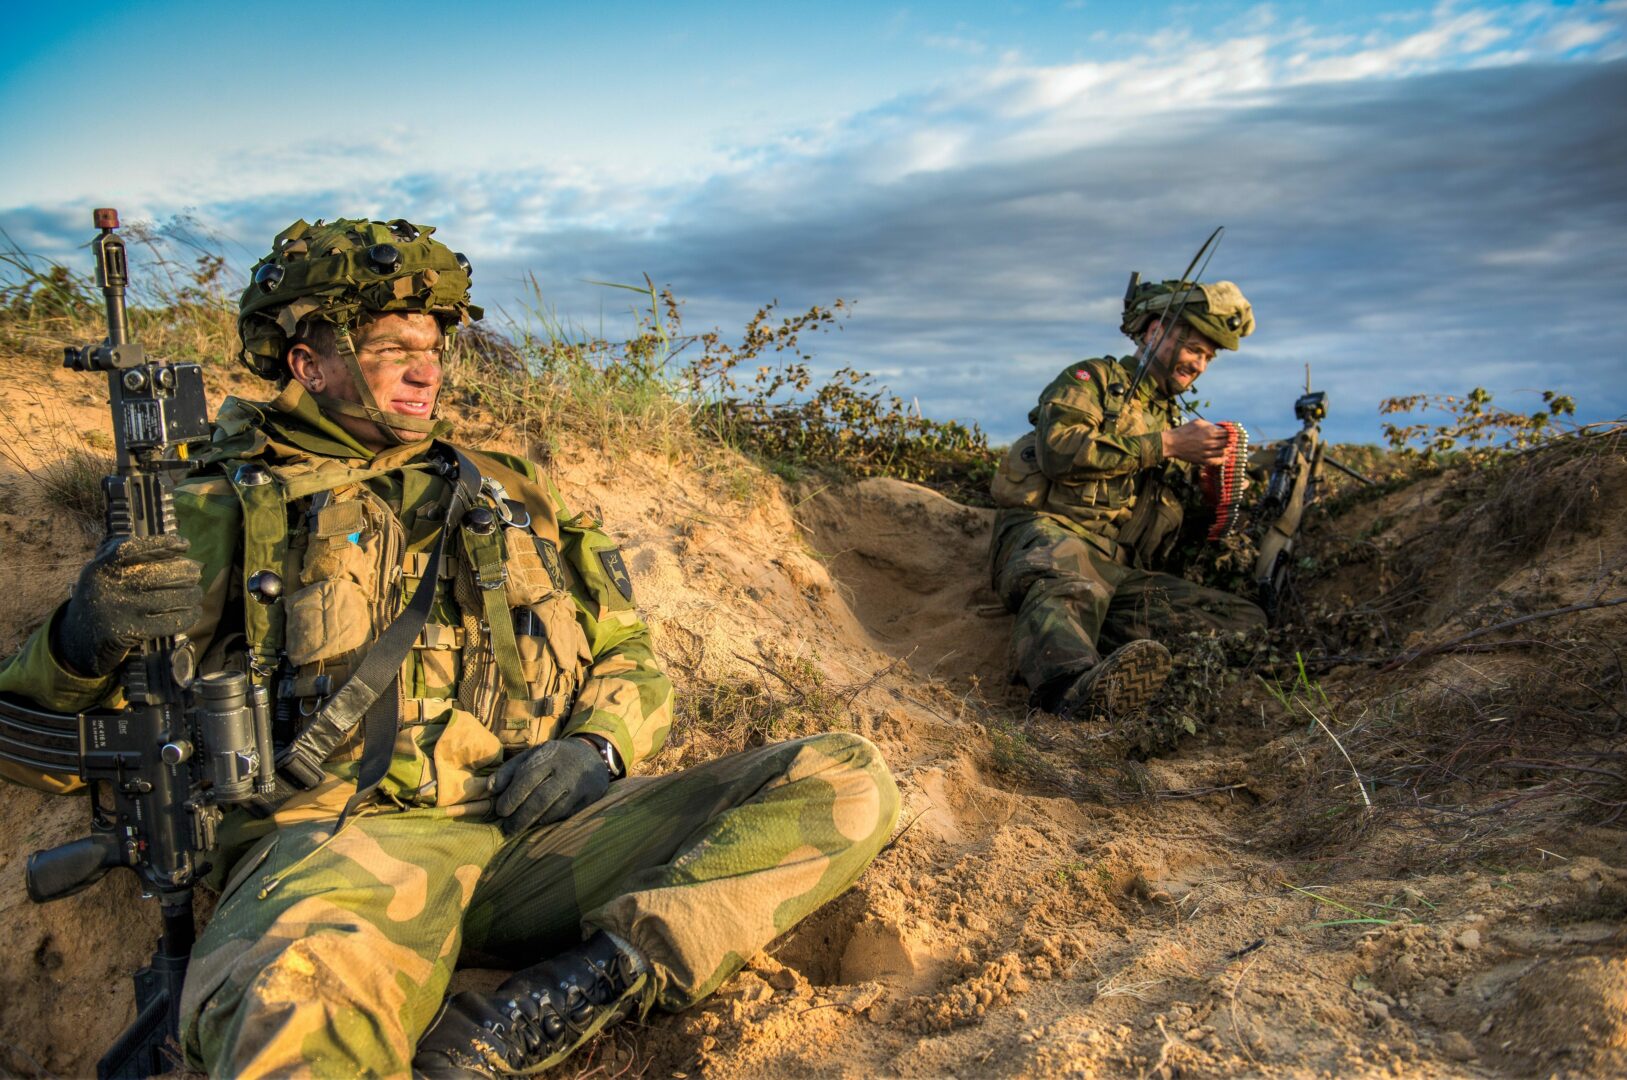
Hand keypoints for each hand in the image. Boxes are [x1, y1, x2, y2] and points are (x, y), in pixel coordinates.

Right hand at [53, 534, 203, 676]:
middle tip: (196, 572)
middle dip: (184, 572)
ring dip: (190, 595)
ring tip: (197, 592)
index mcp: (99, 568)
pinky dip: (187, 616)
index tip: (184, 544)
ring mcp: (117, 611)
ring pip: (167, 598)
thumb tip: (167, 544)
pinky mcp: (128, 633)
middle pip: (156, 574)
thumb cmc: (100, 600)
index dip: (160, 544)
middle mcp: (106, 587)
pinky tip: (194, 612)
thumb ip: (122, 558)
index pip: (131, 549)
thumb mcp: (100, 575)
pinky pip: (168, 622)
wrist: (78, 641)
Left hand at [488, 738, 608, 835]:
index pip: (527, 778)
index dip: (512, 797)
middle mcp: (567, 769)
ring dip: (534, 822)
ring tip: (520, 828)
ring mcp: (581, 784)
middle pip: (540, 799)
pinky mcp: (591, 797)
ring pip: (554, 810)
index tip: (500, 811)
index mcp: (549, 754)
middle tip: (507, 829)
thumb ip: (509, 770)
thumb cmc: (553, 757)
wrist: (590, 754)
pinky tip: (540, 823)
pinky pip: (568, 815)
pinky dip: (551, 821)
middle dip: (521, 817)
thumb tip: (490, 789)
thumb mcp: (532, 755)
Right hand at [1161, 420, 1230, 466]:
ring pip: (1224, 452)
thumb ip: (1210, 425)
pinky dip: (1222, 459)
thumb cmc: (1185, 430)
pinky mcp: (1202, 460)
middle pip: (1227, 443)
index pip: (1227, 433)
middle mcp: (1209, 442)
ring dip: (1227, 450)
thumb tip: (1220, 428)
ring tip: (1227, 448)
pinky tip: (1223, 457)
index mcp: (1210, 432)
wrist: (1172, 443)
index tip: (1230, 434)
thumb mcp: (1198, 422)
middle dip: (1229, 441)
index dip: (1230, 433)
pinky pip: (1216, 461)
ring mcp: (1206, 452)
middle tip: (1230, 441)